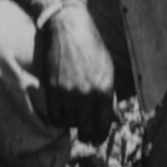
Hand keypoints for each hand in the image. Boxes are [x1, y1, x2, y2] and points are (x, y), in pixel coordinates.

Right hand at [41, 3, 115, 143]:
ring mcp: (69, 92)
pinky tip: (62, 112)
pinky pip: (54, 116)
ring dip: (72, 123)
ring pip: (69, 124)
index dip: (100, 135)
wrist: (70, 28)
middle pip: (85, 129)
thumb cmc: (92, 47)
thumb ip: (109, 94)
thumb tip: (113, 117)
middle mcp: (88, 93)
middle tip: (85, 134)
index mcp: (105, 88)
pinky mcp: (52, 89)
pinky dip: (58, 118)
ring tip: (74, 116)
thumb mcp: (108, 68)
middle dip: (86, 135)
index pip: (104, 124)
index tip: (97, 138)